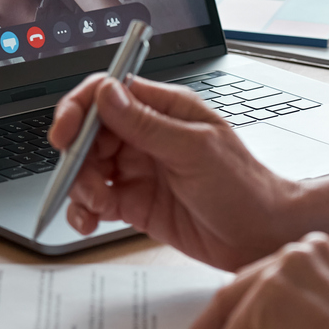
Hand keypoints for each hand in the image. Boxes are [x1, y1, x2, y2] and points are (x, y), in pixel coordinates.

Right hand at [47, 74, 301, 270]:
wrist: (261, 235)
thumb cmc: (244, 186)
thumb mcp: (194, 149)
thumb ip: (145, 124)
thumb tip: (106, 93)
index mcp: (163, 109)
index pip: (107, 93)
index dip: (80, 109)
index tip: (66, 133)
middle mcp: (146, 135)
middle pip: (90, 133)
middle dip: (77, 156)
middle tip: (83, 180)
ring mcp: (138, 169)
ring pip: (87, 168)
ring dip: (80, 186)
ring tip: (97, 206)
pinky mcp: (133, 202)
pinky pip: (95, 201)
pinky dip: (84, 210)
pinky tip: (90, 221)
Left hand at [177, 233, 328, 328]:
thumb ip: (324, 304)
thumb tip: (290, 326)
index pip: (290, 272)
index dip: (266, 296)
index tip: (249, 314)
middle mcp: (317, 248)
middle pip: (257, 282)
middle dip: (229, 315)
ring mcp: (290, 267)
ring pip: (237, 304)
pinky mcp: (268, 296)